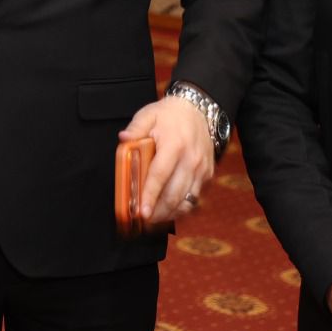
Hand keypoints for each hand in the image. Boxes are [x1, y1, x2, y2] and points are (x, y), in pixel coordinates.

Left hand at [120, 96, 214, 224]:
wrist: (199, 110)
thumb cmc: (169, 115)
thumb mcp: (148, 115)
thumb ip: (135, 128)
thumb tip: (123, 139)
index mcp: (174, 145)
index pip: (160, 175)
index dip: (150, 195)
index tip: (141, 211)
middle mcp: (191, 159)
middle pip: (174, 193)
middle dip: (158, 211)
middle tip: (142, 220)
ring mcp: (202, 169)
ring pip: (186, 200)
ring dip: (169, 213)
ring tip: (153, 220)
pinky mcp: (208, 175)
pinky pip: (195, 197)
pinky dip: (182, 208)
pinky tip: (169, 212)